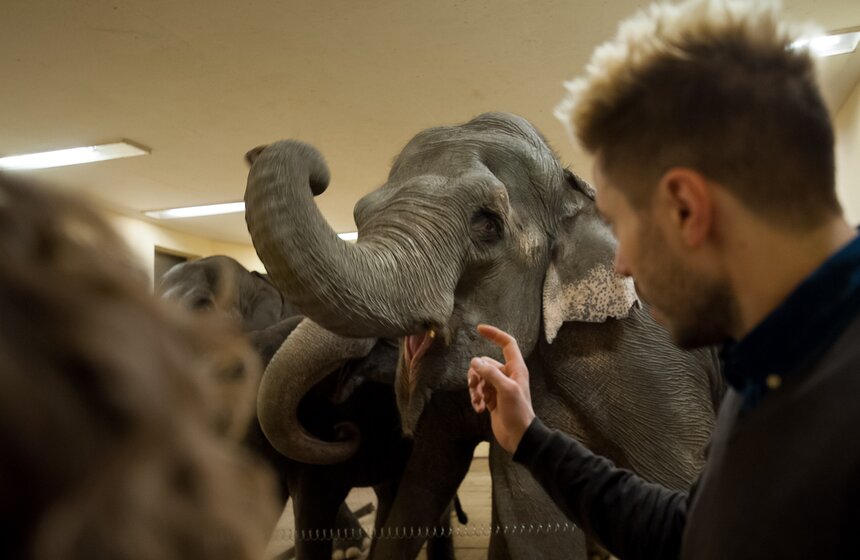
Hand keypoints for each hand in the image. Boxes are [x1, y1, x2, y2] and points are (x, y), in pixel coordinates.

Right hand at [468, 324, 535, 453]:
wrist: (518, 436)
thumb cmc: (518, 412)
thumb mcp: (505, 390)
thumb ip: (490, 373)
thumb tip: (474, 361)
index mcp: (515, 368)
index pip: (507, 344)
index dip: (494, 334)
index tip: (479, 329)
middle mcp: (507, 375)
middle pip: (485, 363)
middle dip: (477, 375)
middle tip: (476, 388)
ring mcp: (498, 387)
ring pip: (479, 377)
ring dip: (475, 388)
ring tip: (477, 401)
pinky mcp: (492, 398)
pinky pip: (478, 391)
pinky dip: (476, 398)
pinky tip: (479, 409)